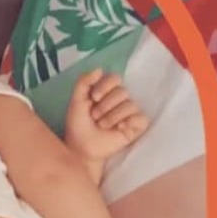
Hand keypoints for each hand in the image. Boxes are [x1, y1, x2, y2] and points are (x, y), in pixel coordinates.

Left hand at [64, 70, 149, 184]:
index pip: (115, 78)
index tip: (93, 98)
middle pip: (122, 91)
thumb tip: (99, 69)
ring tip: (103, 126)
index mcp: (107, 92)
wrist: (81, 148)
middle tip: (95, 117)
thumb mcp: (76, 101)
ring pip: (130, 104)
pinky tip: (118, 129)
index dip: (105, 86)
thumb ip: (84, 82)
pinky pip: (140, 117)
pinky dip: (127, 123)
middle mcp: (121, 100)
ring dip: (111, 117)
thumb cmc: (78, 126)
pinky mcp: (136, 126)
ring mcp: (130, 112)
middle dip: (105, 106)